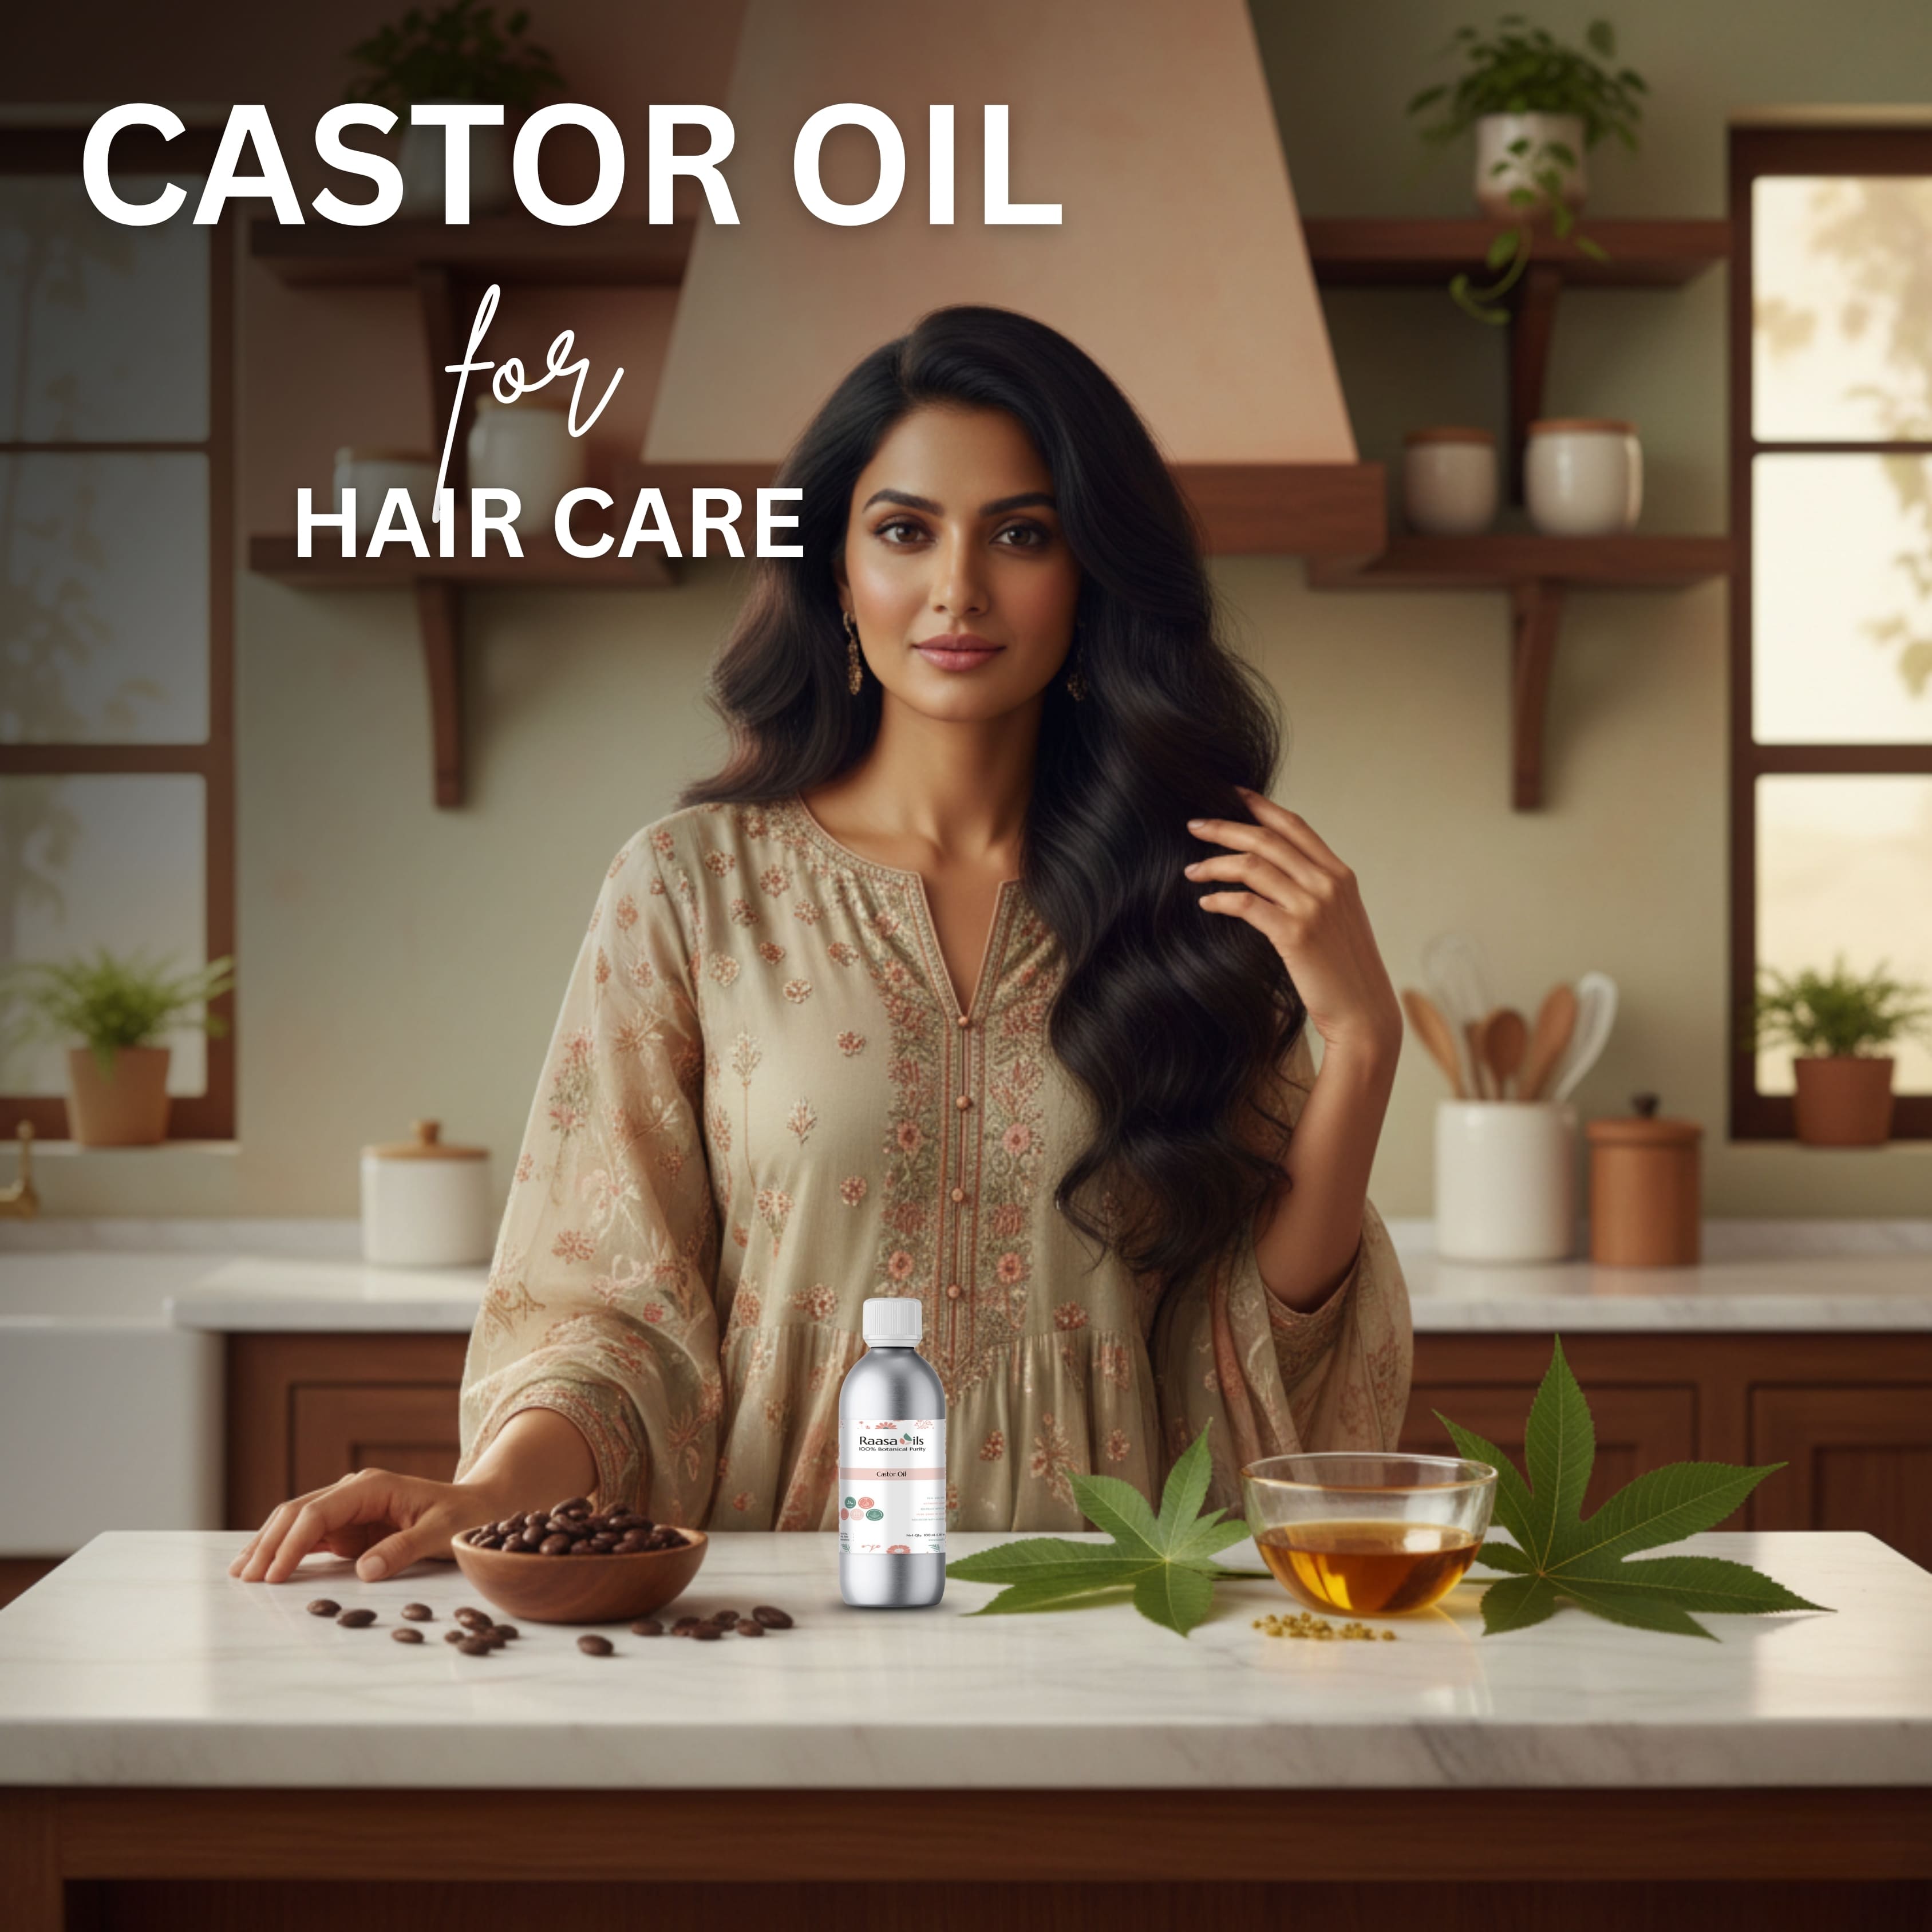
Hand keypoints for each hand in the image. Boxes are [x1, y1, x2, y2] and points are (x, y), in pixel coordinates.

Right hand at [229, 1469, 497, 1585]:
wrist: (478, 1509)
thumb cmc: (464, 1518)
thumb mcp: (442, 1533)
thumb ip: (403, 1549)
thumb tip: (364, 1570)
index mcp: (372, 1487)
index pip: (319, 1512)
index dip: (292, 1543)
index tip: (275, 1575)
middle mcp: (354, 1492)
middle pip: (298, 1512)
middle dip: (269, 1543)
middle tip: (245, 1577)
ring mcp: (349, 1509)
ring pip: (297, 1523)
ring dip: (269, 1545)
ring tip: (241, 1572)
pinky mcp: (349, 1527)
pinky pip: (310, 1537)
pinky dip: (286, 1551)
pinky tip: (265, 1568)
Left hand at [1183, 786, 1401, 1063]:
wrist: (1364, 1013)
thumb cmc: (1345, 970)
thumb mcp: (1338, 919)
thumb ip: (1314, 891)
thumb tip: (1275, 873)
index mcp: (1340, 874)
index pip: (1295, 826)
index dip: (1261, 806)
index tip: (1231, 793)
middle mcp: (1328, 883)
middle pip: (1267, 838)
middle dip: (1225, 827)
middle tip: (1194, 825)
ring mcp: (1313, 907)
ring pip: (1253, 866)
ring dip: (1215, 864)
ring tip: (1191, 871)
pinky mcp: (1295, 934)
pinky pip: (1247, 903)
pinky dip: (1221, 899)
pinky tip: (1206, 902)